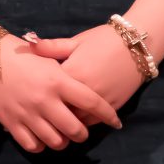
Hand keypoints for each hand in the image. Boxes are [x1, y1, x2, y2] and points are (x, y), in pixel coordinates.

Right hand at [0, 36, 121, 153]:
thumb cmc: (20, 54)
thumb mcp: (48, 58)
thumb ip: (68, 74)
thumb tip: (88, 89)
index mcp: (58, 81)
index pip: (91, 102)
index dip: (108, 115)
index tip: (116, 122)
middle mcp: (45, 100)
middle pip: (76, 130)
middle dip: (83, 133)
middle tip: (81, 130)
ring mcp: (28, 114)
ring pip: (56, 142)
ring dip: (63, 141)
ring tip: (63, 135)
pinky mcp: (12, 123)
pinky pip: (33, 145)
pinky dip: (42, 145)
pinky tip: (43, 137)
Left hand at [20, 24, 145, 117]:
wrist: (136, 44)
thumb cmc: (102, 40)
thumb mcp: (76, 41)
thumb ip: (51, 47)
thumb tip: (27, 43)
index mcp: (72, 73)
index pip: (49, 93)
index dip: (39, 96)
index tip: (31, 97)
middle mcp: (85, 91)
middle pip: (62, 112)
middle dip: (51, 115)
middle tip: (41, 115)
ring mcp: (100, 101)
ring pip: (78, 122)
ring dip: (68, 123)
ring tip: (57, 121)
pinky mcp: (113, 107)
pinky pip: (94, 123)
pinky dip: (84, 123)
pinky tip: (77, 120)